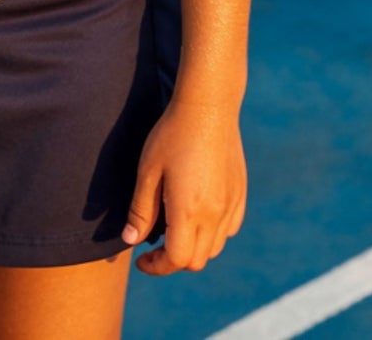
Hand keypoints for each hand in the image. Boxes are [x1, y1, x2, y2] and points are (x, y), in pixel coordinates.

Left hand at [122, 97, 246, 275]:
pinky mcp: (240, 193)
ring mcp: (231, 205)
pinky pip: (229, 229)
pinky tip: (198, 214)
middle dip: (172, 260)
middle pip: (196, 260)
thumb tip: (131, 240)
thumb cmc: (172, 134)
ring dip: (193, 248)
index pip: (175, 259)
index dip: (156, 266)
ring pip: (214, 248)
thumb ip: (140, 210)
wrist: (209, 105)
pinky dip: (213, 234)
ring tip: (174, 228)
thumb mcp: (148, 170)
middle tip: (153, 244)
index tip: (140, 259)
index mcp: (189, 211)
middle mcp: (214, 214)